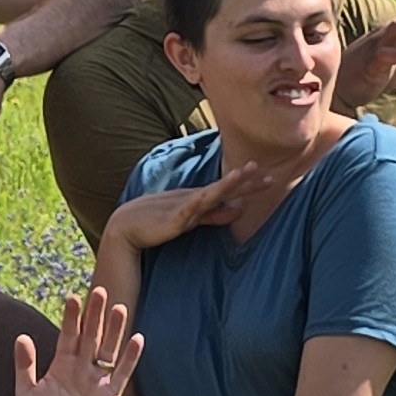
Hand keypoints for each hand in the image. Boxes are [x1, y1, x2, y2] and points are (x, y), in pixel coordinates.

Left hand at [13, 285, 141, 395]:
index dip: (71, 317)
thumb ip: (25, 366)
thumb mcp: (26, 393)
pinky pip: (122, 373)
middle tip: (99, 290)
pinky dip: (130, 358)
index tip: (73, 297)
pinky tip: (137, 339)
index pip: (68, 335)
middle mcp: (81, 368)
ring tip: (119, 307)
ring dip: (114, 330)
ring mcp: (97, 381)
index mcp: (61, 365)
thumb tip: (20, 336)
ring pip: (108, 349)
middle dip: (94, 315)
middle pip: (90, 336)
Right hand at [103, 157, 283, 256]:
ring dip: (224, 185)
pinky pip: (186, 210)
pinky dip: (197, 203)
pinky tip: (205, 197)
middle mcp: (194, 198)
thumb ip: (215, 215)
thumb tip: (240, 210)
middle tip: (261, 170)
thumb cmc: (159, 220)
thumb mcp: (193, 218)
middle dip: (242, 180)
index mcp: (200, 198)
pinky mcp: (173, 218)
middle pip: (223, 188)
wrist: (126, 225)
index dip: (248, 185)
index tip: (269, 179)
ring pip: (208, 195)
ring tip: (240, 175)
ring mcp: (183, 207)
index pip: (229, 190)